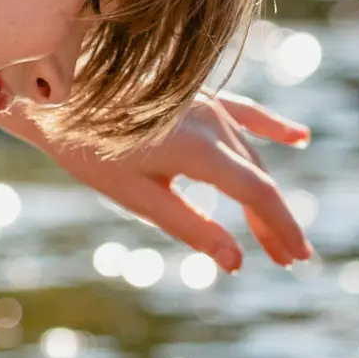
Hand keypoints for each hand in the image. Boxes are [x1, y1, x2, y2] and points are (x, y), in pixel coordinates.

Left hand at [0, 92, 312, 270]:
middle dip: (273, 221)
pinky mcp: (196, 96)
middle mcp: (212, 122)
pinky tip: (299, 138)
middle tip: (287, 260)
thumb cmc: (89, 149)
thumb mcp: (138, 197)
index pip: (257, 194)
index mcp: (199, 148)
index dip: (280, 226)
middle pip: (256, 177)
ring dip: (265, 192)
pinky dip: (270, 128)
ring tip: (273, 233)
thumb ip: (191, 226)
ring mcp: (207, 104)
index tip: (297, 257)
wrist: (60, 96)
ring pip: (248, 154)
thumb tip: (236, 261)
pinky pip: (243, 113)